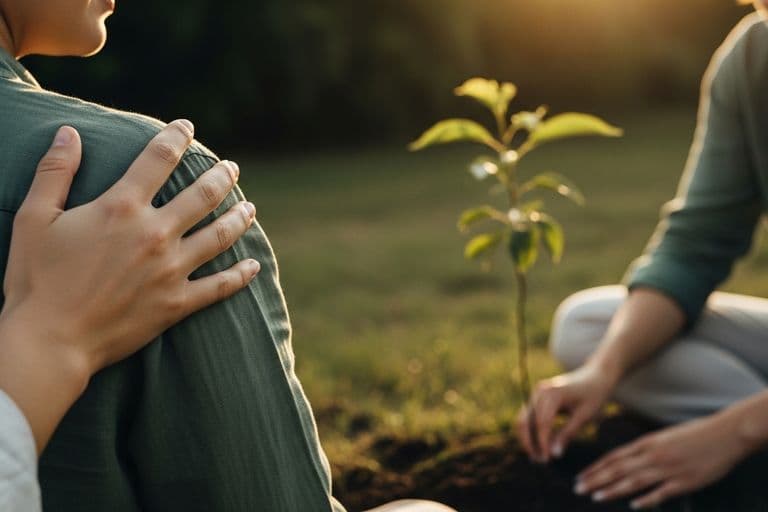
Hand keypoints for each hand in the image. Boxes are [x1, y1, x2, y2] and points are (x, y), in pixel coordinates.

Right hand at [0, 120, 258, 450]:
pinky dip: (241, 275)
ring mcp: (171, 269)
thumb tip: (70, 131)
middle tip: (232, 168)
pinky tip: (255, 266)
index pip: (158, 158)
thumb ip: (55, 172)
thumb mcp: (33, 218)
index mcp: (121, 207)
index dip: (176, 137)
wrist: (49, 341)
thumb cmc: (36, 280)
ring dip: (239, 217)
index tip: (187, 126)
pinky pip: (220, 286)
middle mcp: (154, 233)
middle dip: (221, 176)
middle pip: (202, 194)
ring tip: (250, 207)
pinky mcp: (177, 303)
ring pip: (220, 235)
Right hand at [517, 362, 616, 462]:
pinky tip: (539, 445)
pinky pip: (529, 416)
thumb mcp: (584, 417)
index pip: (541, 423)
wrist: (596, 376)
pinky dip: (531, 431)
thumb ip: (567, 434)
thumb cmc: (594, 396)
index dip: (542, 443)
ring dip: (528, 438)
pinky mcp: (537, 396)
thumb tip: (553, 454)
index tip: (546, 460)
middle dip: (529, 442)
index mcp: (553, 394)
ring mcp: (536, 392)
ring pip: (524, 419)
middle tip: (538, 461)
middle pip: (526, 421)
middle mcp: (540, 391)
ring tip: (537, 456)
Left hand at [575, 413, 748, 508]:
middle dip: (596, 479)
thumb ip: (645, 449)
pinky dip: (647, 499)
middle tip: (578, 488)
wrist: (725, 433)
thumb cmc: (694, 434)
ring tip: (596, 496)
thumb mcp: (663, 437)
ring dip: (613, 489)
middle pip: (618, 469)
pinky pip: (661, 492)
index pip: (614, 457)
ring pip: (634, 481)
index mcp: (647, 443)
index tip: (580, 476)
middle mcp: (653, 455)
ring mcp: (668, 469)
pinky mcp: (684, 482)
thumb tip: (627, 459)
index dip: (596, 467)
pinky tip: (634, 505)